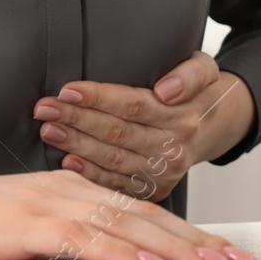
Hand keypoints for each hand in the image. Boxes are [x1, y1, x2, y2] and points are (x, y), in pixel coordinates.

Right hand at [0, 168, 253, 259]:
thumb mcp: (25, 235)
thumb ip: (65, 243)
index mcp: (69, 190)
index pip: (139, 211)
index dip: (185, 232)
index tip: (220, 252)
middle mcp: (68, 189)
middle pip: (146, 215)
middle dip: (196, 240)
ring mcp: (49, 203)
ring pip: (127, 224)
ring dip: (174, 247)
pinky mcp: (29, 223)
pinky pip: (86, 239)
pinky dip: (122, 252)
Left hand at [32, 51, 256, 201]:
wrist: (215, 126)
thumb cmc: (198, 93)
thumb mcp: (205, 69)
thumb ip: (190, 74)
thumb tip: (167, 89)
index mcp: (182, 116)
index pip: (133, 106)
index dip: (98, 98)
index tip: (67, 91)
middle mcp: (173, 147)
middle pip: (117, 133)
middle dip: (76, 120)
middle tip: (45, 109)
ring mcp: (163, 173)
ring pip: (112, 160)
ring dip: (76, 145)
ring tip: (48, 130)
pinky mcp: (154, 190)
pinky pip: (116, 184)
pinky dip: (89, 175)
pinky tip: (67, 162)